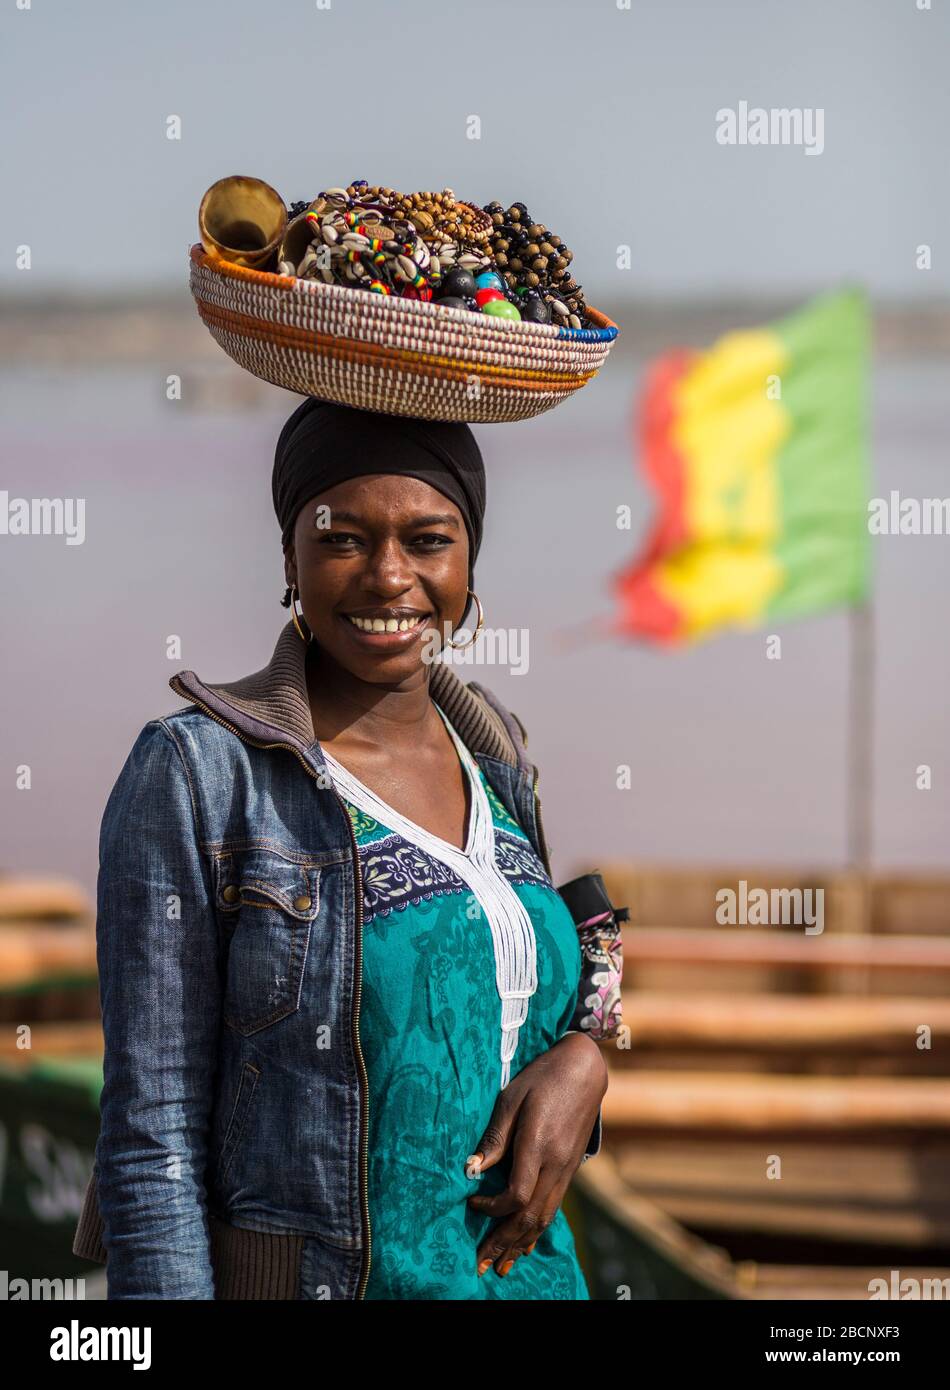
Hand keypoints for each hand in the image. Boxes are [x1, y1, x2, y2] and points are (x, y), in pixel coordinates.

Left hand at [464, 1031, 607, 1278]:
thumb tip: (471, 1169)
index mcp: (538, 1145)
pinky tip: (527, 1245)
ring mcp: (567, 1169)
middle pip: (529, 1216)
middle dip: (503, 1243)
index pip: (515, 1195)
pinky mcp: (571, 1169)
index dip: (491, 1207)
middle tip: (480, 1266)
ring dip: (521, 1245)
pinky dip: (538, 1229)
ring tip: (502, 1267)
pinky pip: (554, 1207)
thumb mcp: (511, 1098)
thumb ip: (494, 1137)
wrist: (584, 1069)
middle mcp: (556, 1164)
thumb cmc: (542, 1077)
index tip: (471, 1203)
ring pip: (544, 1217)